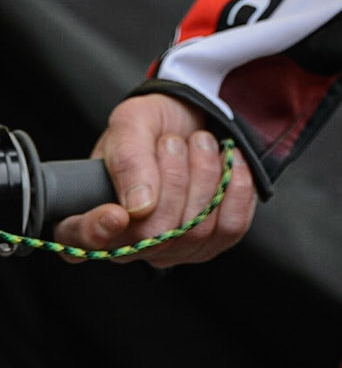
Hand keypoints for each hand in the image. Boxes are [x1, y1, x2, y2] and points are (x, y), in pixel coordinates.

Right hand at [53, 92, 255, 265]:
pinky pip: (230, 228)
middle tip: (172, 142)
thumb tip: (138, 207)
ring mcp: (170, 250)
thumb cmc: (151, 125)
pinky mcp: (210, 244)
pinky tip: (229, 162)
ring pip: (195, 231)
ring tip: (198, 143)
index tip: (116, 213)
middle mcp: (128, 243)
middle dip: (173, 177)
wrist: (190, 118)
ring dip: (204, 175)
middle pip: (153, 236)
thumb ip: (127, 158)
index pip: (80, 243)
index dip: (95, 233)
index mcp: (91, 214)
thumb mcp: (131, 123)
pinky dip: (235, 187)